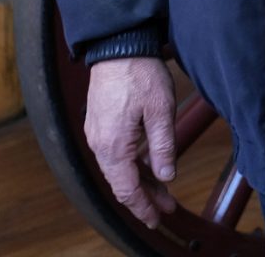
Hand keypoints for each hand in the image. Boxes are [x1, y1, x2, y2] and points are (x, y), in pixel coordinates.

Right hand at [84, 57, 178, 227]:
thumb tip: (167, 177)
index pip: (127, 189)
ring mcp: (98, 133)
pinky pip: (116, 153)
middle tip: (165, 210)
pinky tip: (148, 166)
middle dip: (144, 198)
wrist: (118, 45)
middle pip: (122, 182)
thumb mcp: (161, 111)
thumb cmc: (139, 73)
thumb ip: (163, 147)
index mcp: (113, 146)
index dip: (142, 207)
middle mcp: (100, 144)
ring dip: (140, 181)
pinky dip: (132, 165)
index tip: (156, 219)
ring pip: (119, 168)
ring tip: (163, 192)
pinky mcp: (101, 123)